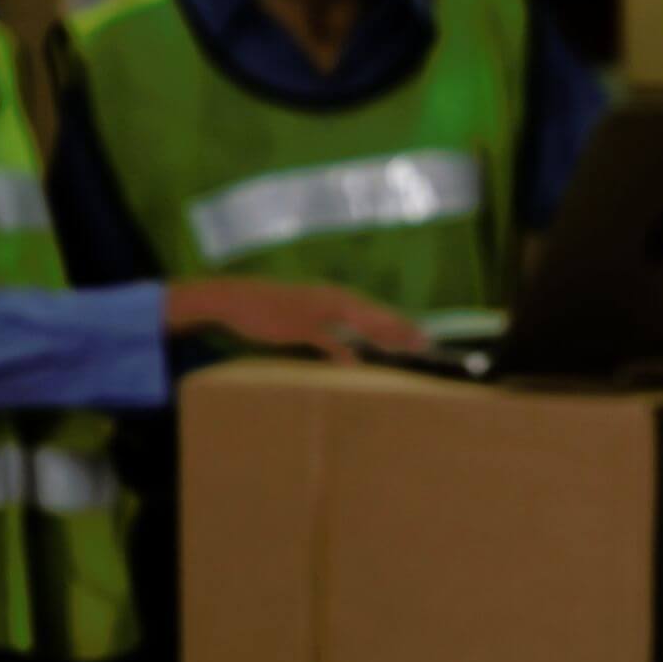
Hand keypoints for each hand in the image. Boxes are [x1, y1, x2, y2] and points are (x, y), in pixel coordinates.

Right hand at [164, 278, 428, 362]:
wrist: (237, 299)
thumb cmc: (270, 308)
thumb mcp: (303, 317)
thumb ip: (327, 332)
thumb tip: (345, 353)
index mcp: (332, 296)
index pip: (373, 310)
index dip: (398, 322)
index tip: (420, 335)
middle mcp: (330, 299)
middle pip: (373, 314)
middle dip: (400, 328)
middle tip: (425, 343)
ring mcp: (316, 311)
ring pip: (357, 321)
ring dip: (382, 334)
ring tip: (404, 348)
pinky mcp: (298, 325)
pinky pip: (324, 339)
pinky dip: (340, 351)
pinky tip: (355, 365)